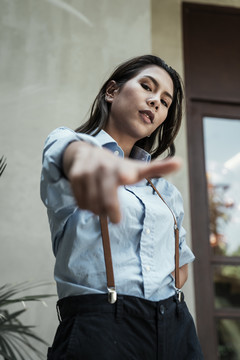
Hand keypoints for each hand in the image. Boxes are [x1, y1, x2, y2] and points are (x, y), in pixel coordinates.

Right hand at [64, 141, 180, 222]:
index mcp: (123, 168)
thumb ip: (158, 168)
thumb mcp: (136, 168)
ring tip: (102, 205)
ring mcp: (89, 171)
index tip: (125, 186)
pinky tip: (90, 199)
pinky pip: (81, 202)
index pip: (126, 174)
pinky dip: (86, 206)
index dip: (125, 180)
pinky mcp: (76, 176)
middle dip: (110, 213)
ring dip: (97, 211)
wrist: (86, 152)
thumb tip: (181, 162)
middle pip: (105, 202)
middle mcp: (105, 167)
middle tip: (115, 219)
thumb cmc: (117, 166)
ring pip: (92, 205)